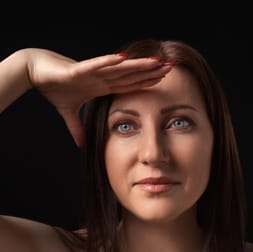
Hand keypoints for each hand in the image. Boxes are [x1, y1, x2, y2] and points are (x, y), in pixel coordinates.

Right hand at [26, 49, 171, 146]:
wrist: (34, 73)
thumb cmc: (53, 87)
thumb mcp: (68, 112)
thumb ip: (76, 127)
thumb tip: (81, 144)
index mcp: (100, 86)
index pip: (127, 85)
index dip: (144, 82)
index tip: (162, 81)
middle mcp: (100, 77)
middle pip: (129, 75)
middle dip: (150, 72)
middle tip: (171, 68)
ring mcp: (90, 73)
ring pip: (118, 69)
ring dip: (137, 65)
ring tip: (156, 62)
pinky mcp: (77, 70)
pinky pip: (95, 66)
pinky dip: (108, 63)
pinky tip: (124, 59)